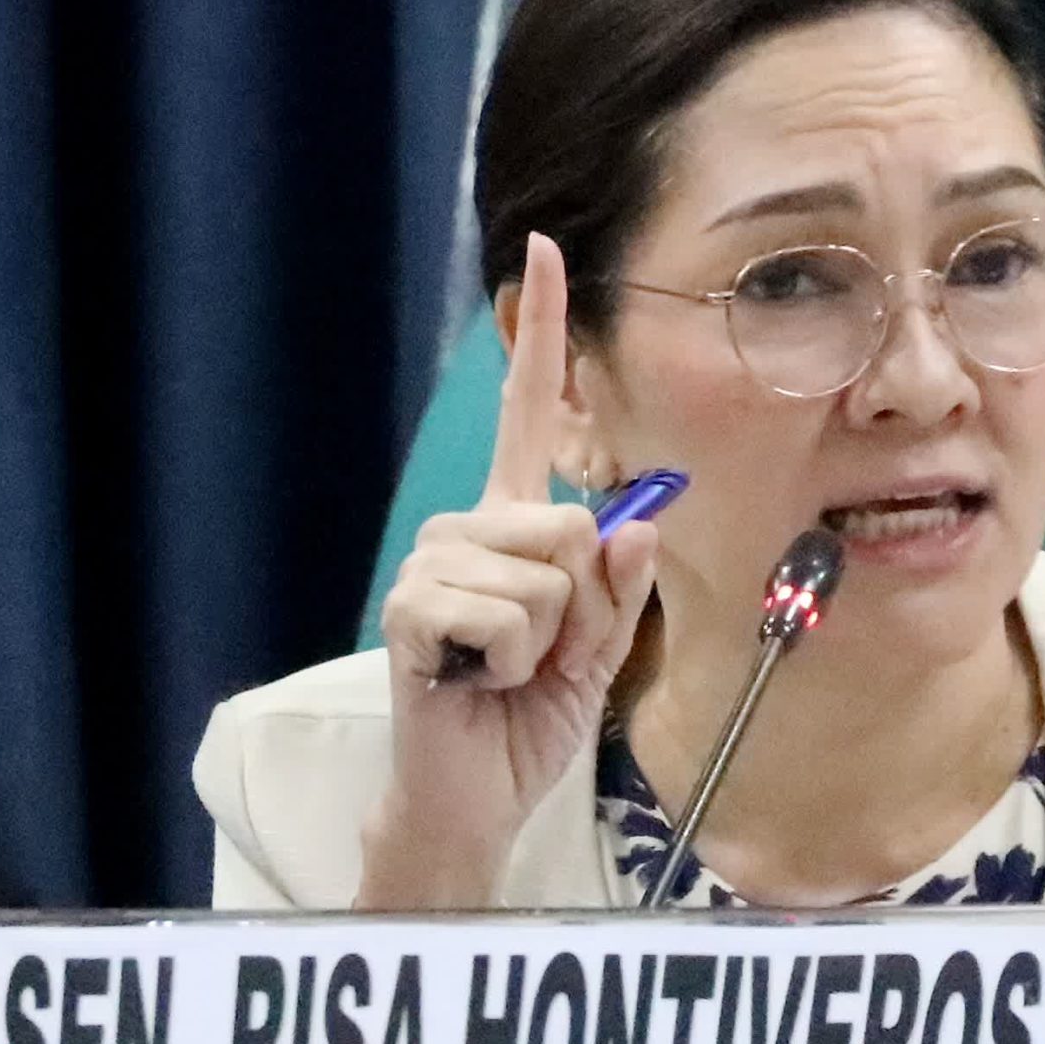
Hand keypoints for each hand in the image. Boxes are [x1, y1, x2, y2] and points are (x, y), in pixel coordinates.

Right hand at [361, 233, 658, 905]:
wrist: (474, 793)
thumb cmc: (529, 717)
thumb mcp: (600, 650)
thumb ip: (621, 585)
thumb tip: (632, 522)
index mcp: (515, 526)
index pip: (528, 416)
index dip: (540, 336)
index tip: (544, 250)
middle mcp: (468, 529)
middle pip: (570, 523)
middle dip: (584, 606)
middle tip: (544, 656)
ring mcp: (433, 564)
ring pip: (547, 574)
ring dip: (548, 642)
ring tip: (506, 673)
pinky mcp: (412, 608)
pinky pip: (509, 616)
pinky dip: (512, 666)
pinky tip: (477, 683)